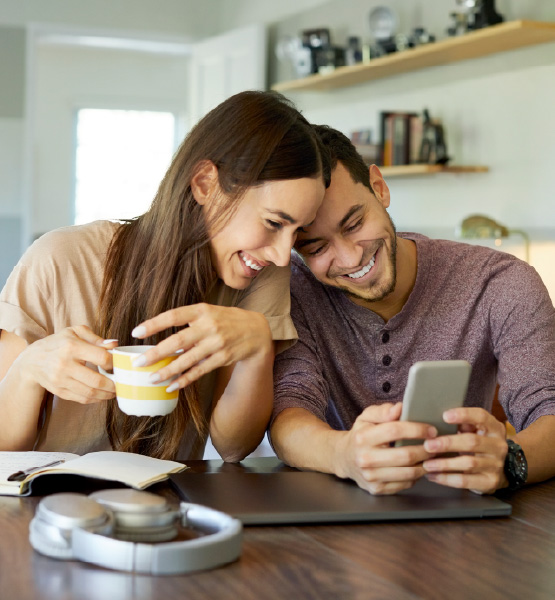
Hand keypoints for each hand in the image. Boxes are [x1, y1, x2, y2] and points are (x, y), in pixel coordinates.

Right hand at [18, 326, 116, 402]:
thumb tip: (114, 344)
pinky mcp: (59, 391)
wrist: (32, 360)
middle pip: (97, 380)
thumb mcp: (75, 332)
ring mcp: (60, 380)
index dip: (114, 362)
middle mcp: (64, 365)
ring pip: (90, 393)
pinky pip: (82, 399)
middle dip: (114, 384)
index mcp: (71, 347)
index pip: (101, 357)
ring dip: (107, 394)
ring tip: (115, 391)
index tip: (118, 364)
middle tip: (122, 383)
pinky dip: (96, 399)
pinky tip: (103, 395)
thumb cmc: (58, 343)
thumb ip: (96, 338)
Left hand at [131, 303, 272, 389]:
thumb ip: (188, 321)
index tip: (136, 333)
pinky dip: (184, 379)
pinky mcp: (223, 358)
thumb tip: (161, 337)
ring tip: (151, 378)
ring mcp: (217, 343)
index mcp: (202, 310)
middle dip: (156, 353)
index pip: (173, 316)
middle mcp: (209, 326)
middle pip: (178, 341)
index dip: (154, 324)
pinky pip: (199, 371)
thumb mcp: (209, 312)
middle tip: (138, 363)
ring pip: (187, 360)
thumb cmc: (226, 320)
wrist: (256, 330)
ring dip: (167, 371)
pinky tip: (171, 385)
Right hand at [335, 403, 437, 494]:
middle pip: (405, 455)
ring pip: (408, 473)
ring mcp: (371, 477)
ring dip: (425, 464)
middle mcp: (365, 458)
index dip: (417, 429)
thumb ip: (383, 411)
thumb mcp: (367, 417)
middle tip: (436, 445)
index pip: (395, 431)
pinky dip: (416, 476)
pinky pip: (405, 484)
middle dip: (426, 450)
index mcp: (363, 437)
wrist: (344, 458)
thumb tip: (400, 408)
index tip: (431, 430)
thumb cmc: (360, 434)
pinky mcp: (377, 489)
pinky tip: (418, 467)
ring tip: (431, 456)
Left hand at [422, 407, 507, 493]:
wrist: (499, 470)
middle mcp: (498, 445)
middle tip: (428, 445)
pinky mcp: (490, 482)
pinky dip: (447, 479)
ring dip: (444, 464)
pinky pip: (466, 481)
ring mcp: (496, 465)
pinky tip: (433, 476)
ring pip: (468, 463)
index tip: (445, 416)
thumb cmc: (479, 444)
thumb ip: (462, 425)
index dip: (464, 415)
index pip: (481, 417)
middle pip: (472, 442)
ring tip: (427, 464)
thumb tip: (438, 422)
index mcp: (494, 428)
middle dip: (448, 443)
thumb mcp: (475, 430)